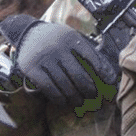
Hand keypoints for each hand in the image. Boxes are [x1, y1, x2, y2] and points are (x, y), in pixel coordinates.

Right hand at [0, 14, 116, 106]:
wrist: (27, 33)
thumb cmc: (56, 39)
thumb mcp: (72, 38)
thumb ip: (88, 51)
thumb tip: (108, 73)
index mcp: (71, 39)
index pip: (92, 58)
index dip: (102, 74)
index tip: (108, 84)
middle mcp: (58, 48)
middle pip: (79, 76)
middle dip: (89, 90)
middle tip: (93, 97)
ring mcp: (44, 59)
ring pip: (65, 85)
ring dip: (75, 98)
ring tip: (80, 102)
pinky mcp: (32, 69)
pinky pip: (49, 88)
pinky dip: (59, 98)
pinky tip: (64, 102)